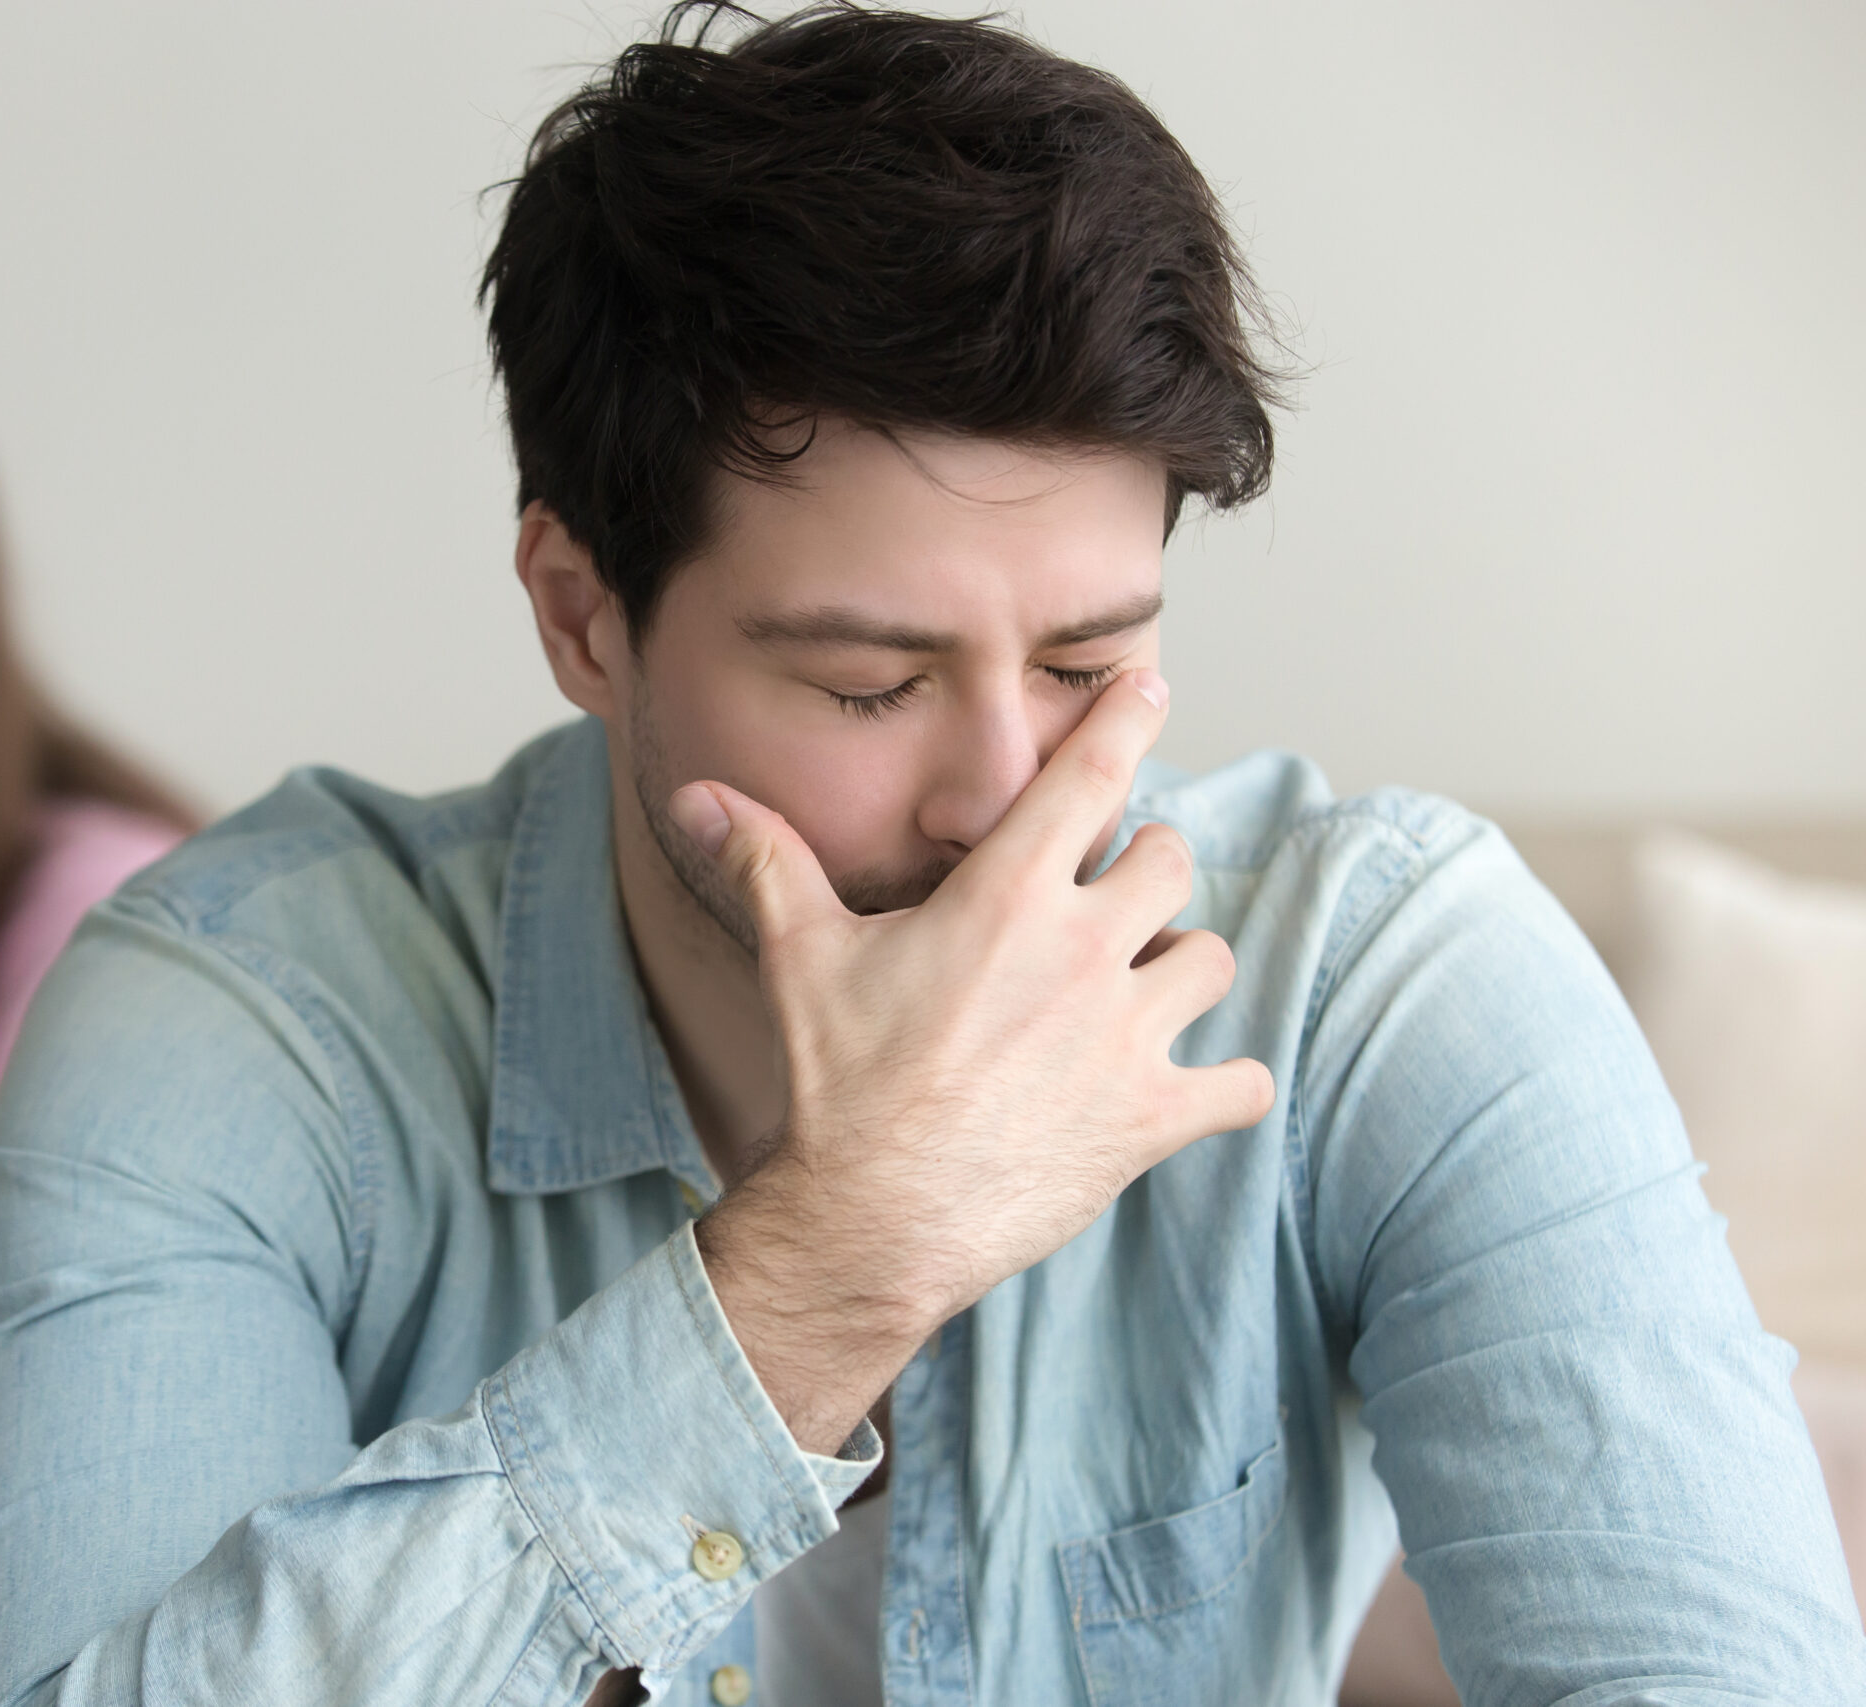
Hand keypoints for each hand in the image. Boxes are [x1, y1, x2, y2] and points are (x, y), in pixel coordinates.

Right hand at [674, 671, 1274, 1452]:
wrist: (870, 1215)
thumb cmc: (836, 1083)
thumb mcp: (798, 958)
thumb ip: (766, 861)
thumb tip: (698, 794)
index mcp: (1003, 899)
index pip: (1087, 776)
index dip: (1125, 720)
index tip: (1147, 690)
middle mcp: (1081, 953)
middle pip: (1171, 860)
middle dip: (1146, 868)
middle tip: (1113, 895)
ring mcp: (1126, 1037)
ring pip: (1209, 960)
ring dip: (1182, 967)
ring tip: (1145, 986)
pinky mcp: (1150, 1118)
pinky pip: (1241, 1084)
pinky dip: (1227, 1083)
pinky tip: (1199, 1086)